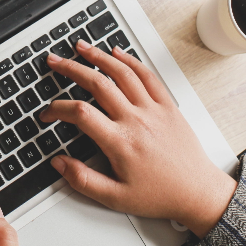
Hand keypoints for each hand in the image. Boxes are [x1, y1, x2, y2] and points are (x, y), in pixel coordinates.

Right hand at [39, 41, 237, 237]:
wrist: (198, 192)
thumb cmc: (160, 195)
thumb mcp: (116, 198)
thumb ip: (83, 180)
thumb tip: (59, 163)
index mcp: (120, 142)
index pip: (80, 113)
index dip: (57, 109)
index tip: (47, 114)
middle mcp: (136, 120)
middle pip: (97, 83)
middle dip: (71, 69)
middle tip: (54, 61)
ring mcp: (153, 110)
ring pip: (122, 73)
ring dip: (98, 56)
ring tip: (81, 47)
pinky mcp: (168, 106)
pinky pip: (148, 76)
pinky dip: (131, 60)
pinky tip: (117, 53)